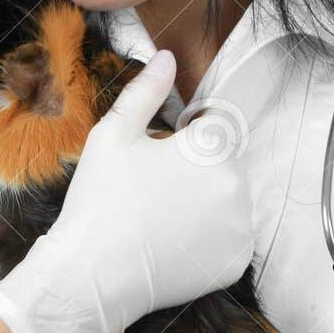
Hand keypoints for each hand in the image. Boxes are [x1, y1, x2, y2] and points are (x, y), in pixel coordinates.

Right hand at [0, 49, 255, 332]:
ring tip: (163, 219)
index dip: (186, 140)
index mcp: (213, 149)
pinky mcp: (236, 263)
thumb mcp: (112, 135)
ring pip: (230, 201)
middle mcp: (238, 187)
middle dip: (198, 171)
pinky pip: (231, 239)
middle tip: (155, 193)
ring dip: (208, 203)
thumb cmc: (99, 202)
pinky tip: (175, 243)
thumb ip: (145, 91)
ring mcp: (241, 228)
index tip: (161, 160)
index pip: (215, 127)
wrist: (92, 276)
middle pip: (225, 165)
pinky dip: (211, 239)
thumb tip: (166, 56)